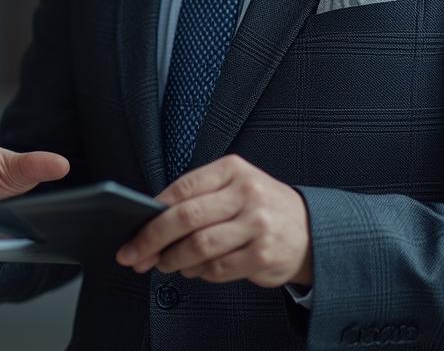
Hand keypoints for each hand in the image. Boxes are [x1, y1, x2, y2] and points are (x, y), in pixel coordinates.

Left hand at [115, 154, 312, 287]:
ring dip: (173, 260)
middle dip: (152, 240)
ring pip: (199, 247)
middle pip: (186, 218)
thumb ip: (198, 197)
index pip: (182, 188)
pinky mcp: (263, 255)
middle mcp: (247, 194)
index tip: (132, 228)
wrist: (311, 230)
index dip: (152, 211)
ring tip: (165, 263)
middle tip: (134, 254)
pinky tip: (194, 270)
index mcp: (233, 170)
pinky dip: (199, 272)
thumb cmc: (261, 206)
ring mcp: (257, 225)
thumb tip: (151, 220)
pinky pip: (218, 268)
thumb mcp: (235, 186)